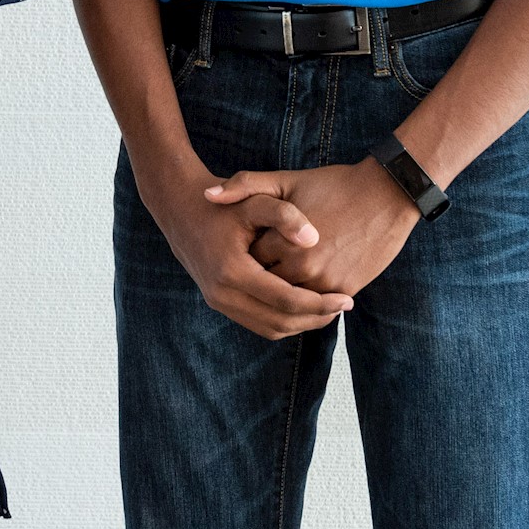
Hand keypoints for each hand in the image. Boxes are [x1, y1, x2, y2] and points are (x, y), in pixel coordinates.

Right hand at [140, 158, 353, 340]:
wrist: (181, 208)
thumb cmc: (223, 203)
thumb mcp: (254, 200)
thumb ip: (285, 215)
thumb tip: (314, 239)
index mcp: (232, 271)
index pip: (286, 301)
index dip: (320, 304)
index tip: (347, 299)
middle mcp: (222, 293)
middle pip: (280, 322)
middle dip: (316, 318)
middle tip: (343, 306)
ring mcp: (218, 301)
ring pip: (270, 328)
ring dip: (302, 323)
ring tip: (328, 309)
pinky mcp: (218, 303)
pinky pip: (258, 323)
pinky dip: (284, 321)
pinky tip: (303, 306)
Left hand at [208, 159, 419, 297]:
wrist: (385, 196)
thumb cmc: (331, 185)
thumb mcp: (284, 179)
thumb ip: (244, 185)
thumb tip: (207, 196)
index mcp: (284, 242)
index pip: (248, 259)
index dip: (242, 252)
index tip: (239, 244)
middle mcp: (304, 268)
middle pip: (266, 283)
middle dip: (257, 274)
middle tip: (250, 264)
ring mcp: (327, 284)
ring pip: (290, 299)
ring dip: (281, 290)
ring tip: (272, 274)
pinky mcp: (346, 291)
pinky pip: (316, 306)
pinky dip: (304, 298)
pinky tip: (296, 283)